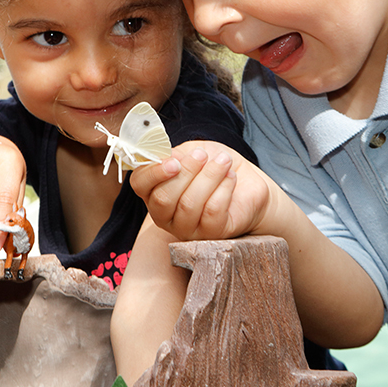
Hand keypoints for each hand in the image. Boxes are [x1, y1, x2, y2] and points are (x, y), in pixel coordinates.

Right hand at [129, 141, 270, 241]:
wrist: (247, 183)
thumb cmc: (214, 166)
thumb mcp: (193, 152)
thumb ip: (177, 154)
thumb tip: (166, 156)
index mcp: (153, 191)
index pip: (140, 184)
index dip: (154, 172)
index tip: (174, 160)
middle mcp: (165, 215)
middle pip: (163, 198)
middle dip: (186, 172)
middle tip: (203, 155)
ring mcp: (186, 228)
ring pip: (189, 204)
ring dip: (209, 177)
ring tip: (224, 161)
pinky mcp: (211, 234)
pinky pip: (212, 211)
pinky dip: (223, 189)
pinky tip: (231, 177)